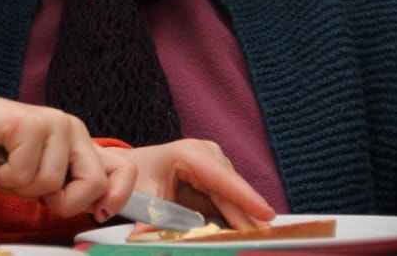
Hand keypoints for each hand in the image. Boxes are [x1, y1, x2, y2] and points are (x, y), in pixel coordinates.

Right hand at [0, 86, 112, 215]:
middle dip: (63, 202)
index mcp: (79, 141)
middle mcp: (72, 128)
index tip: (100, 213)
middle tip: (36, 191)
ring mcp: (53, 123)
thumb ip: (67, 187)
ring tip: (8, 166)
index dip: (118, 197)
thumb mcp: (37, 176)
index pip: (123, 169)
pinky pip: (23, 173)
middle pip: (94, 184)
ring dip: (22, 187)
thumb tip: (99, 208)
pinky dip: (4, 176)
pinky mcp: (29, 124)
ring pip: (51, 183)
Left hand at [96, 139, 275, 229]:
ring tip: (256, 242)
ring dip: (245, 223)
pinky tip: (244, 237)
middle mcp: (209, 156)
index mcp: (190, 154)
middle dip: (249, 218)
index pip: (221, 178)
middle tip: (263, 241)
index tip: (266, 214)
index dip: (245, 197)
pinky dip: (235, 223)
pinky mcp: (218, 182)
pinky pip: (230, 206)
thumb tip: (151, 239)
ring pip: (236, 201)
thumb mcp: (143, 198)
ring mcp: (216, 168)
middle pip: (233, 193)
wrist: (130, 169)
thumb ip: (154, 220)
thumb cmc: (137, 177)